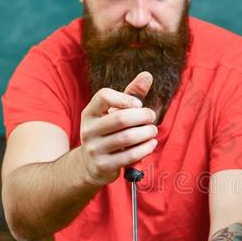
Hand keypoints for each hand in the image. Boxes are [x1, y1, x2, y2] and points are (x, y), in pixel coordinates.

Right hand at [79, 71, 157, 185]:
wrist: (89, 164)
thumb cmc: (108, 132)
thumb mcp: (114, 112)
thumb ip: (131, 94)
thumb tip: (147, 75)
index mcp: (90, 113)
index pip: (104, 96)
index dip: (125, 98)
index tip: (138, 104)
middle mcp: (89, 130)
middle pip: (121, 118)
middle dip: (143, 117)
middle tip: (152, 117)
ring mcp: (95, 149)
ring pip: (127, 138)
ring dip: (146, 133)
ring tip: (153, 131)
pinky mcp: (104, 165)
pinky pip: (130, 156)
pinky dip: (145, 149)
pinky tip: (151, 144)